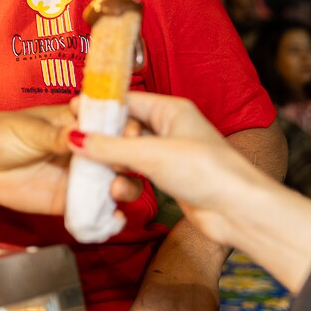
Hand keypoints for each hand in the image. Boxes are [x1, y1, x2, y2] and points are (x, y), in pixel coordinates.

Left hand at [0, 106, 140, 215]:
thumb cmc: (0, 134)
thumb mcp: (28, 129)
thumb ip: (54, 135)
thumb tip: (79, 135)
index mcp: (78, 124)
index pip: (111, 124)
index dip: (125, 128)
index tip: (130, 133)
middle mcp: (85, 151)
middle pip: (120, 156)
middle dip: (129, 160)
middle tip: (124, 163)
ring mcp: (80, 177)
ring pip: (115, 184)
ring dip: (124, 188)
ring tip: (117, 189)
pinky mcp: (69, 201)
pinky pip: (94, 210)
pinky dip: (108, 217)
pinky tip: (113, 218)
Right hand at [68, 91, 262, 246]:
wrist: (237, 211)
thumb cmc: (204, 171)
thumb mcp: (149, 154)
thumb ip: (108, 146)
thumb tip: (72, 138)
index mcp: (170, 110)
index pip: (126, 100)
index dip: (99, 107)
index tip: (73, 114)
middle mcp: (169, 128)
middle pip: (123, 126)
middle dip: (102, 138)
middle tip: (76, 145)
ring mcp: (168, 153)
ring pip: (127, 151)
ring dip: (112, 162)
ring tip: (99, 171)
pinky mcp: (168, 177)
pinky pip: (135, 171)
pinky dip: (124, 178)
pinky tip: (116, 187)